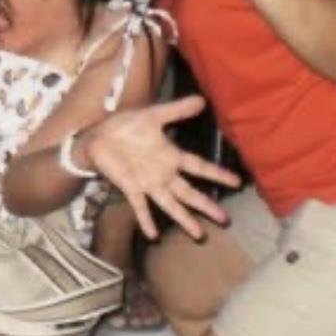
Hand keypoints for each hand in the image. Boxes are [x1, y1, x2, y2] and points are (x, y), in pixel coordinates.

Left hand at [81, 95, 241, 240]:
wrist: (97, 135)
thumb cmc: (125, 125)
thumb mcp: (152, 115)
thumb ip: (176, 110)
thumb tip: (202, 99)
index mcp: (170, 156)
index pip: (199, 166)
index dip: (217, 174)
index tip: (237, 182)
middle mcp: (163, 173)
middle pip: (190, 192)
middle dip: (206, 205)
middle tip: (225, 219)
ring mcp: (148, 183)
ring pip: (171, 204)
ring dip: (184, 219)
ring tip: (199, 235)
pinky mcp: (131, 188)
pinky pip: (140, 207)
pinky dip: (146, 221)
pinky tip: (153, 236)